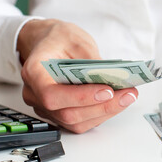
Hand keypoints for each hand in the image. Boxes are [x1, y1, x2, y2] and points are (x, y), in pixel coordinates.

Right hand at [17, 19, 137, 132]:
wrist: (47, 43)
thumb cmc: (58, 39)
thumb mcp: (76, 39)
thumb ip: (91, 60)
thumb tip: (113, 78)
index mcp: (34, 72)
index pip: (52, 95)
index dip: (80, 97)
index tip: (107, 91)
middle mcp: (35, 95)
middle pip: (67, 113)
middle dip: (102, 106)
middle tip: (128, 94)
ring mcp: (45, 108)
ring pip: (75, 122)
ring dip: (105, 112)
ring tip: (127, 97)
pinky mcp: (58, 114)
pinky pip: (79, 122)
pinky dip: (100, 114)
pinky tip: (116, 101)